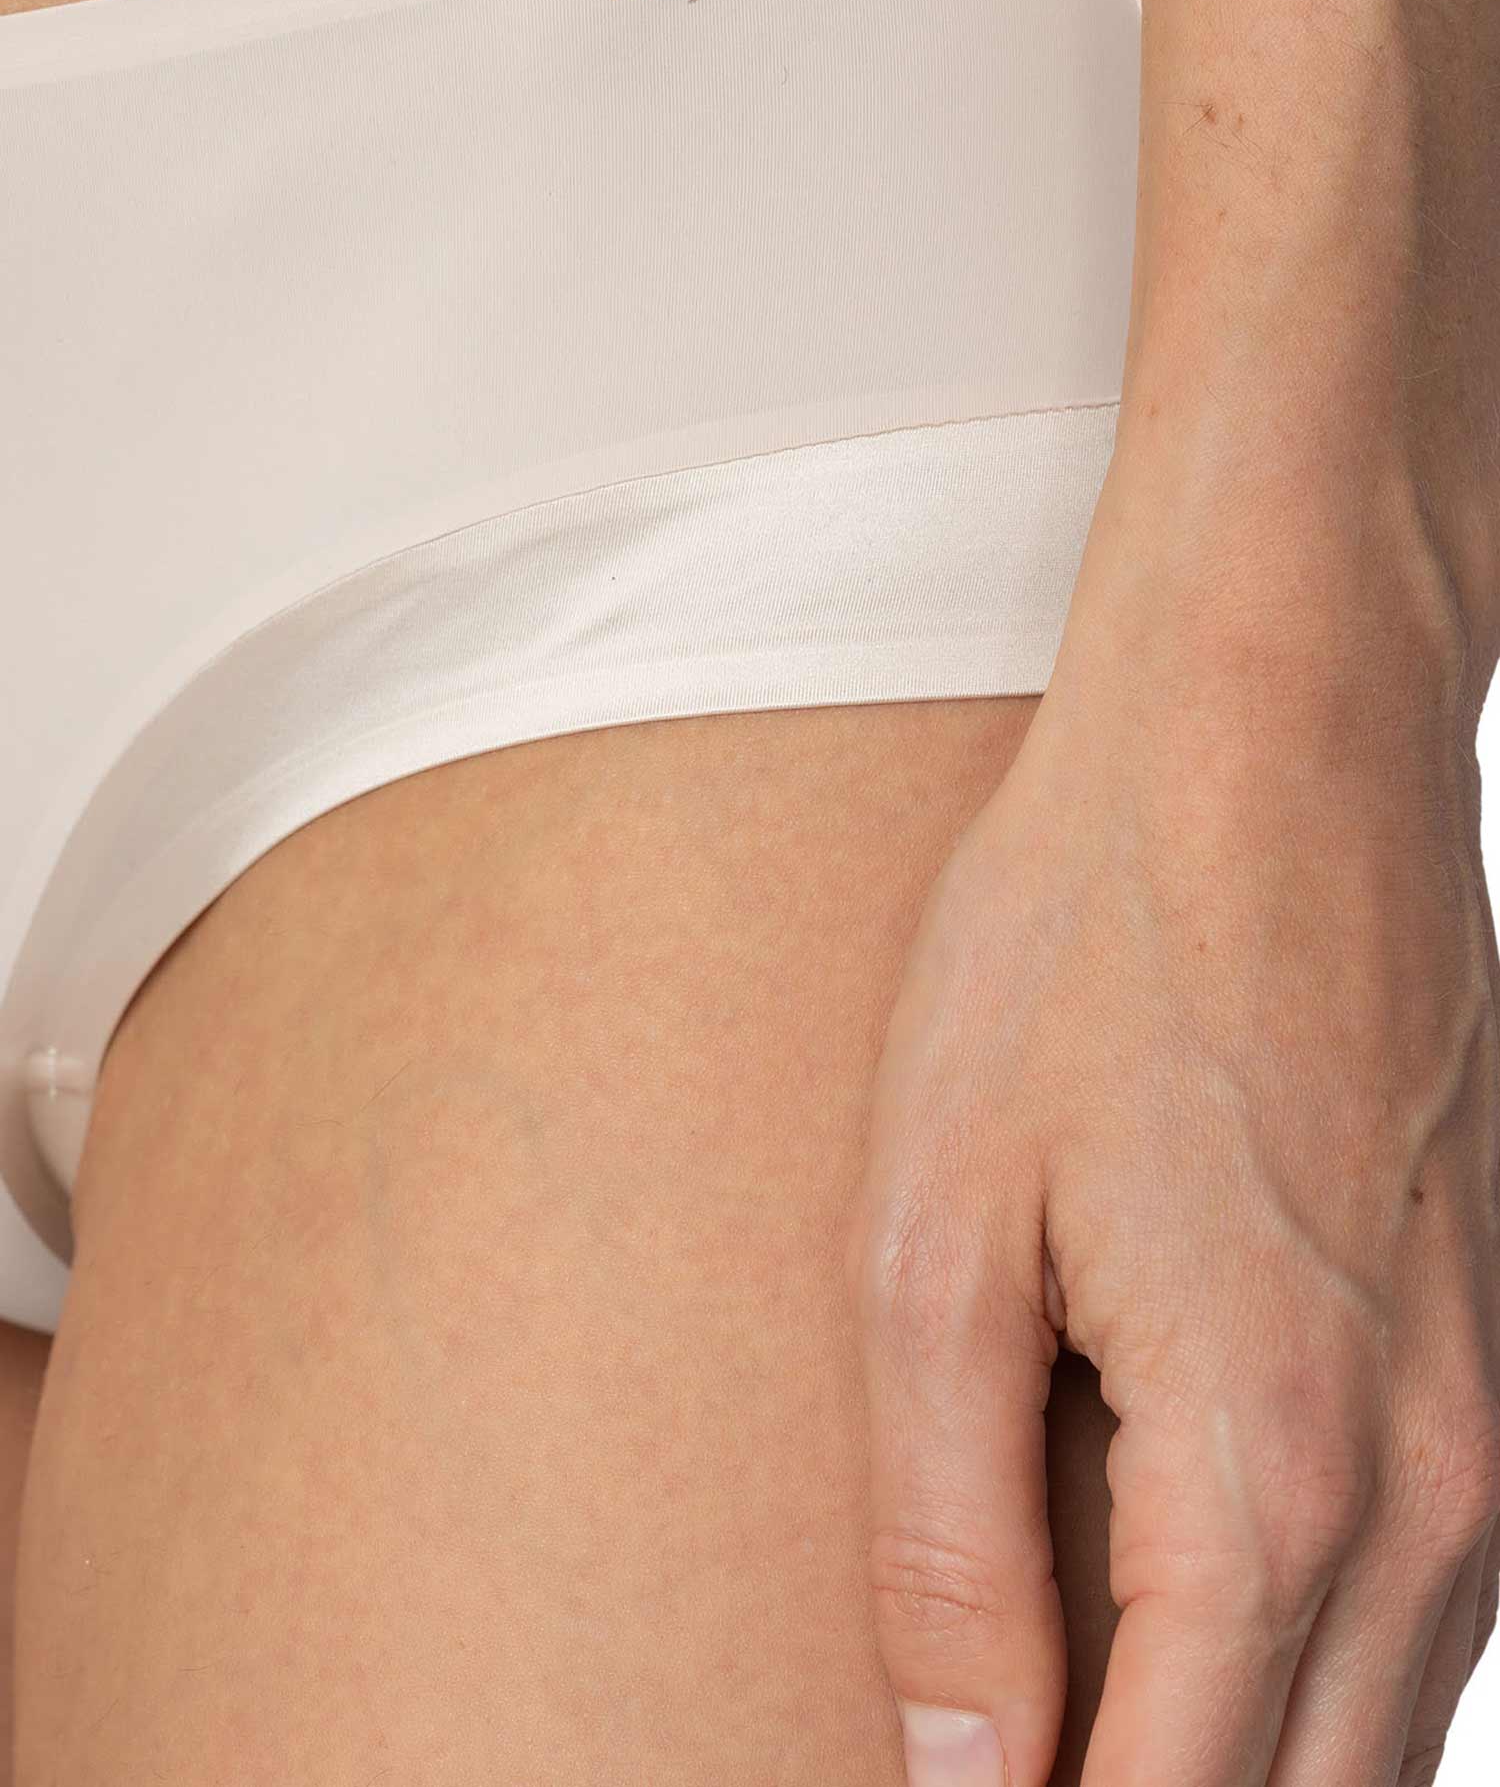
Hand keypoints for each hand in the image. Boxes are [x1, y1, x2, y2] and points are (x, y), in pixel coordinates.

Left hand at [844, 596, 1499, 1786]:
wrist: (1277, 735)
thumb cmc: (1089, 947)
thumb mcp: (940, 1237)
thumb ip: (946, 1539)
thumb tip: (955, 1769)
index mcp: (1270, 1474)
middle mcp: (1434, 1489)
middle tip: (998, 1772)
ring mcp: (1496, 1427)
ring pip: (1383, 1731)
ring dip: (1236, 1761)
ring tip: (1072, 1712)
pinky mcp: (1498, 1359)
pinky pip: (1422, 1600)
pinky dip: (1308, 1664)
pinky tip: (1181, 1610)